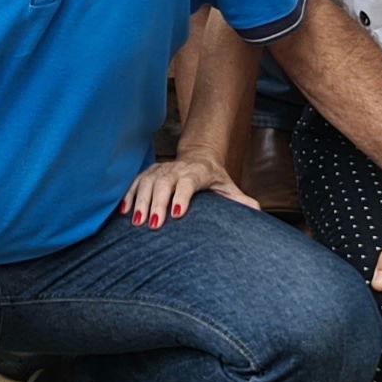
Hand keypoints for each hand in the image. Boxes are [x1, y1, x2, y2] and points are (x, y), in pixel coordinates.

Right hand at [121, 153, 252, 227]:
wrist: (199, 156)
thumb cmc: (214, 178)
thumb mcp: (228, 186)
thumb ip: (240, 200)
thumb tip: (257, 212)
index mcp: (197, 172)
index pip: (188, 182)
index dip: (182, 196)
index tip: (177, 214)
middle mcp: (176, 168)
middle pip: (164, 183)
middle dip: (158, 203)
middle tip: (154, 225)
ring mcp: (160, 169)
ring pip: (147, 183)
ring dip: (141, 202)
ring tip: (137, 222)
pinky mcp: (148, 173)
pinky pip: (135, 183)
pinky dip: (128, 196)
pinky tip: (124, 212)